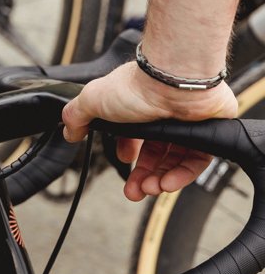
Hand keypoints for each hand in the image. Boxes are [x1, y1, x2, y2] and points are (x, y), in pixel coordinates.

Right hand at [61, 62, 236, 200]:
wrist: (174, 82)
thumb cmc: (139, 87)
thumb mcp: (92, 100)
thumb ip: (76, 116)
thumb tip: (68, 131)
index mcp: (137, 108)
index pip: (134, 136)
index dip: (128, 153)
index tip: (124, 161)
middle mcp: (162, 116)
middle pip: (153, 155)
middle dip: (141, 177)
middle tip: (134, 191)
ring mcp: (185, 125)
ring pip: (172, 162)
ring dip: (158, 180)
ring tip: (149, 189)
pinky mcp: (205, 134)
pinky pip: (195, 163)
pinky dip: (180, 176)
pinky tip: (166, 184)